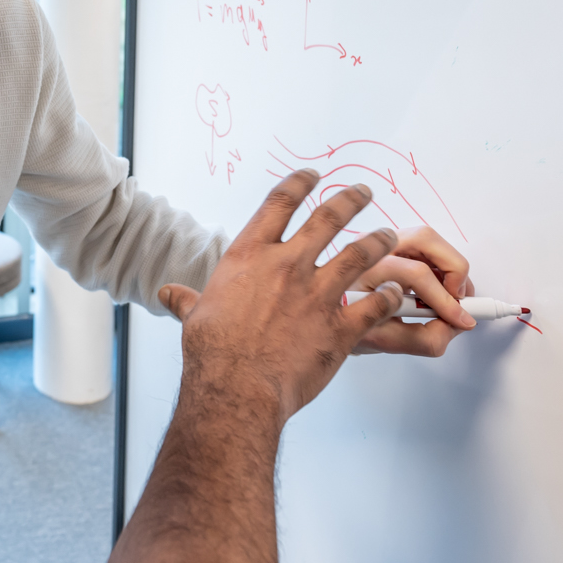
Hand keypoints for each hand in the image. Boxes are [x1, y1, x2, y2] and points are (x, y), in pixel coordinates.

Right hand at [156, 169, 407, 424]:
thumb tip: (167, 294)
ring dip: (379, 241)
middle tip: (363, 191)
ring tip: (390, 233)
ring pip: (360, 254)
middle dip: (350, 199)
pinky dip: (389, 296)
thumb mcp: (194, 316)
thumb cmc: (213, 352)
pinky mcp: (340, 326)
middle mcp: (288, 265)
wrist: (237, 387)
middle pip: (328, 218)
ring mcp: (317, 294)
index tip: (313, 175)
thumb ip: (187, 300)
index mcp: (251, 255)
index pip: (279, 203)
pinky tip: (395, 291)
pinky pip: (375, 304)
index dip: (299, 183)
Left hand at [350, 225, 475, 356]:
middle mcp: (369, 248)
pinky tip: (440, 290)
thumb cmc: (346, 327)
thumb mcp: (381, 341)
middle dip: (453, 268)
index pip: (414, 274)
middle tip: (460, 298)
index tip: (462, 319)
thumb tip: (456, 325)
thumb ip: (422, 338)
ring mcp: (379, 243)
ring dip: (449, 266)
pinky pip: (424, 247)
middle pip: (424, 239)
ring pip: (427, 239)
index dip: (444, 299)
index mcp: (360, 271)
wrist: (324, 316)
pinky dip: (441, 266)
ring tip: (453, 295)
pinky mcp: (390, 245)